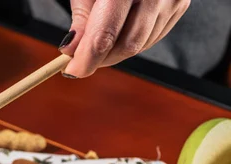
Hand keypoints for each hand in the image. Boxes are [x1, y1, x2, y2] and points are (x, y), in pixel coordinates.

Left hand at [59, 0, 190, 77]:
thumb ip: (82, 20)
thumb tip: (71, 51)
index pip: (104, 36)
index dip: (86, 60)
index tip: (72, 70)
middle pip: (127, 45)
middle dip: (101, 60)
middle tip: (81, 61)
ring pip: (141, 45)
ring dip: (115, 53)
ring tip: (98, 43)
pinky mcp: (179, 4)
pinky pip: (153, 37)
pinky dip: (132, 42)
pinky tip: (119, 34)